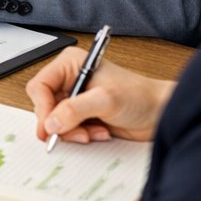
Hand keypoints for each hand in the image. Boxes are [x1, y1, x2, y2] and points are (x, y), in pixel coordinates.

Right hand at [26, 46, 173, 145]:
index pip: (40, 86)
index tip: (50, 127)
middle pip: (45, 105)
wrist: (160, 113)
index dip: (43, 108)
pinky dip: (81, 135)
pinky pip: (68, 130)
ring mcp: (75, 98)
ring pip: (55, 121)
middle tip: (78, 133)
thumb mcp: (106, 100)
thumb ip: (74, 110)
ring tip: (94, 132)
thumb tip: (50, 123)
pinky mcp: (82, 115)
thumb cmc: (139, 96)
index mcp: (70, 65)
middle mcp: (69, 80)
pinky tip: (100, 132)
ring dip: (73, 131)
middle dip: (60, 123)